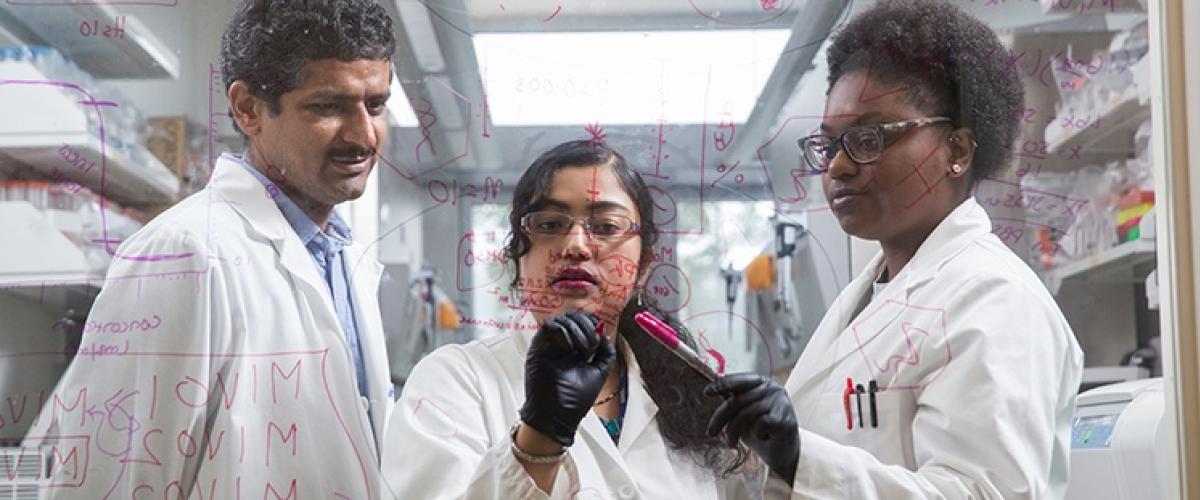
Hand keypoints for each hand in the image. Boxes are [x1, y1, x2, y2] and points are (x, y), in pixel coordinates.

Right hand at [519, 310, 614, 446]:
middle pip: (572, 317)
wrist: (557, 417)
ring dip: (577, 328)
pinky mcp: (537, 348)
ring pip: (561, 319)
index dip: (592, 322)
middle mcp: (561, 344)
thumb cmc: (575, 400)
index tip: (601, 331)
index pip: (582, 323)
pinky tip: (571, 346)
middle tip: (593, 341)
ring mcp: (549, 345)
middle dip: (587, 324)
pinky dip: (563, 331)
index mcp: (575, 349)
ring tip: (585, 347)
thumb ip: (606, 353)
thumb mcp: (599, 373)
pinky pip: (548, 328)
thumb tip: (605, 334)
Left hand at [705, 373, 799, 484]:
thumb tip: (712, 388)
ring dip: (733, 432)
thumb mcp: (741, 413)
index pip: (739, 380)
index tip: (707, 392)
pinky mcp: (786, 417)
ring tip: (730, 443)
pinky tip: (763, 437)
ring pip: (746, 414)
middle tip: (710, 432)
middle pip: (738, 400)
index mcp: (761, 382)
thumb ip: (732, 400)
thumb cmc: (759, 430)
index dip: (722, 385)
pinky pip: (760, 424)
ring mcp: (781, 401)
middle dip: (720, 418)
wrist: (781, 452)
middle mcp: (772, 388)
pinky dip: (757, 434)